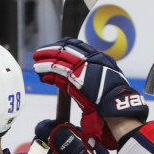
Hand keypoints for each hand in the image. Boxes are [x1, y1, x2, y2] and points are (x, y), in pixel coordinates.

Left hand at [32, 37, 147, 148]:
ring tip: (36, 62)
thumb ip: (85, 78)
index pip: (78, 47)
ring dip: (46, 60)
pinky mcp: (76, 76)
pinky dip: (47, 70)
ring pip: (60, 58)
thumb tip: (69, 80)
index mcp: (99, 59)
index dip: (63, 47)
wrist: (116, 106)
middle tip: (39, 54)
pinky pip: (58, 70)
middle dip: (51, 51)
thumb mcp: (98, 84)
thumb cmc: (110, 100)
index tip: (53, 50)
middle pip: (67, 49)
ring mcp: (84, 66)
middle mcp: (92, 58)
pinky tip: (40, 72)